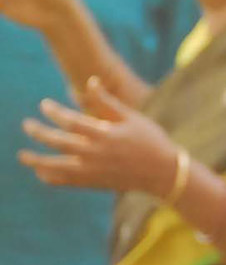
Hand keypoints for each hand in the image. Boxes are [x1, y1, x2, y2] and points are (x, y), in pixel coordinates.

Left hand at [19, 77, 177, 195]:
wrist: (163, 173)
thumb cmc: (150, 140)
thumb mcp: (131, 118)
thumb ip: (107, 102)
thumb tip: (90, 81)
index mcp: (106, 134)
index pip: (71, 121)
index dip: (54, 112)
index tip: (44, 105)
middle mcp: (96, 153)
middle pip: (59, 142)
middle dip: (39, 133)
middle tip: (26, 125)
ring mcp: (93, 170)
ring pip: (57, 166)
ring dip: (37, 160)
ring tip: (23, 155)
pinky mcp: (94, 182)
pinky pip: (66, 182)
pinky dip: (51, 178)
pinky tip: (40, 172)